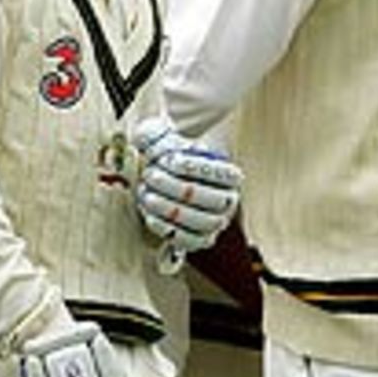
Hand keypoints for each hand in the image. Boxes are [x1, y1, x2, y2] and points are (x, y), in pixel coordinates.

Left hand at [132, 118, 240, 253]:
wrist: (163, 180)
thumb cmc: (166, 158)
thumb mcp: (163, 138)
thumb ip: (157, 135)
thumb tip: (152, 143)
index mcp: (230, 175)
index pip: (221, 173)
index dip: (197, 167)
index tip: (171, 159)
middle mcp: (228, 200)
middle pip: (212, 199)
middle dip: (179, 188)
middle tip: (152, 176)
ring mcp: (216, 223)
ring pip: (202, 223)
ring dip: (172, 210)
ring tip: (148, 196)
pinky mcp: (200, 239)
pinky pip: (189, 241)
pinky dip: (169, 230)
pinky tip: (150, 216)